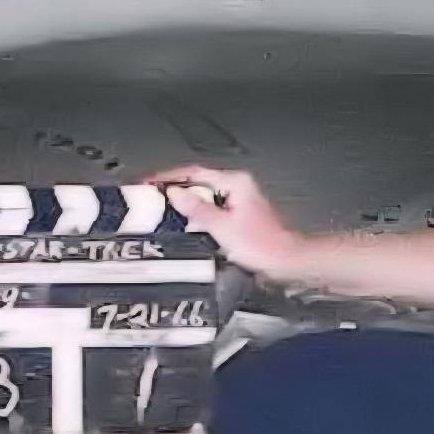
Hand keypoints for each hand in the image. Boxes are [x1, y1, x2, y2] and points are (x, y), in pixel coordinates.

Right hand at [146, 166, 305, 279]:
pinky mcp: (238, 215)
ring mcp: (239, 200)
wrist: (284, 261)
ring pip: (204, 195)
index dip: (169, 176)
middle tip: (151, 196)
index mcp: (234, 182)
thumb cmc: (261, 245)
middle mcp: (237, 186)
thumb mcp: (221, 226)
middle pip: (198, 182)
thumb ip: (196, 209)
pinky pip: (211, 208)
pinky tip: (185, 221)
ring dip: (184, 202)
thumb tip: (174, 193)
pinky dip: (196, 213)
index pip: (194, 172)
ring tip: (161, 208)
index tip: (150, 181)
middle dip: (174, 188)